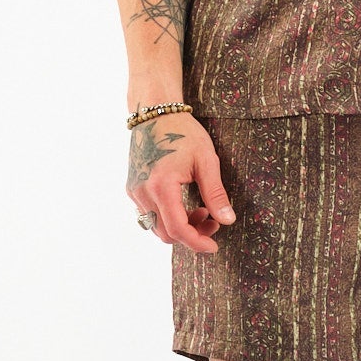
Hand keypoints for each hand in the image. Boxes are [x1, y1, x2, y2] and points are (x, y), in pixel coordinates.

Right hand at [127, 113, 235, 253]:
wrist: (155, 113)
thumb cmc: (183, 132)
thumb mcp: (206, 161)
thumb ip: (215, 193)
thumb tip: (227, 220)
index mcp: (162, 186)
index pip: (177, 229)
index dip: (197, 242)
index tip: (213, 246)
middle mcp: (142, 192)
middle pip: (166, 233)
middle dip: (191, 235)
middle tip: (212, 222)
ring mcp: (135, 192)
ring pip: (157, 226)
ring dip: (180, 226)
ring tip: (201, 210)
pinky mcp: (132, 188)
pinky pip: (149, 214)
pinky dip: (168, 217)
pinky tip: (184, 203)